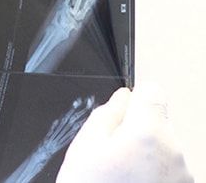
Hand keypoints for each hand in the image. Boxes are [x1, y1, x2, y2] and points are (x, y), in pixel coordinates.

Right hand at [56, 82, 193, 182]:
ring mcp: (184, 178)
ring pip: (163, 151)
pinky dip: (151, 178)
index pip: (153, 92)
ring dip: (144, 157)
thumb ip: (105, 116)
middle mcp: (175, 154)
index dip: (132, 99)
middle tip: (109, 156)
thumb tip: (121, 100)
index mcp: (149, 134)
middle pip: (158, 123)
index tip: (120, 112)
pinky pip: (168, 174)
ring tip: (118, 179)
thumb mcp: (83, 150)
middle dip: (136, 131)